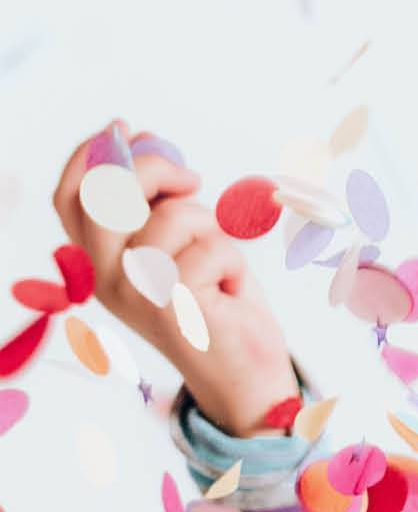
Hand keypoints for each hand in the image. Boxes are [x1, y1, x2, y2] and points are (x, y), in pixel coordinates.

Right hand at [52, 120, 294, 435]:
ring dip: (210, 226)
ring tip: (221, 260)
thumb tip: (138, 139)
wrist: (250, 382)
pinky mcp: (175, 305)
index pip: (72, 196)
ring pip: (172, 217)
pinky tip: (232, 289)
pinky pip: (210, 247)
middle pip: (110, 192)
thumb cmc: (218, 309)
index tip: (126, 129)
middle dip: (154, 168)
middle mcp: (105, 278)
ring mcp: (137, 293)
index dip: (93, 155)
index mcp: (98, 263)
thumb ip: (153, 204)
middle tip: (191, 178)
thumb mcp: (178, 246)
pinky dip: (232, 259)